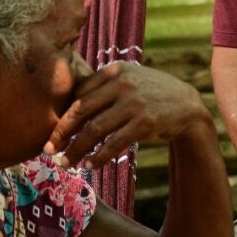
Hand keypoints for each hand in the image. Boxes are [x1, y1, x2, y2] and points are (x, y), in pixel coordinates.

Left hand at [44, 63, 210, 169]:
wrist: (187, 105)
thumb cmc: (151, 94)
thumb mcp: (129, 80)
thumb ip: (104, 87)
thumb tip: (69, 106)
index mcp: (114, 71)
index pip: (79, 94)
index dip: (62, 116)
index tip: (52, 133)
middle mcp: (122, 84)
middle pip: (81, 111)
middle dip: (61, 133)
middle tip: (48, 151)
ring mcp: (134, 103)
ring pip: (95, 130)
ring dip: (77, 150)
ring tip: (66, 163)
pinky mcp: (145, 122)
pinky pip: (114, 143)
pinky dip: (99, 157)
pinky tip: (90, 166)